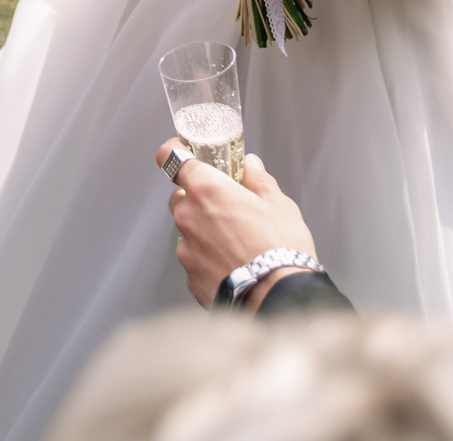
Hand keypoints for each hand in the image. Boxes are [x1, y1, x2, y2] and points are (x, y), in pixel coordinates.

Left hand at [157, 144, 316, 309]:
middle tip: (227, 208)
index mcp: (207, 190)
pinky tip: (232, 265)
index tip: (182, 153)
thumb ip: (259, 181)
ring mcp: (186, 249)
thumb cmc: (281, 249)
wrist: (278, 298)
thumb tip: (251, 166)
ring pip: (188, 231)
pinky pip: (194, 259)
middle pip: (180, 197)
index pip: (172, 159)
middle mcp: (189, 216)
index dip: (174, 153)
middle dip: (198, 199)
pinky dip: (207, 259)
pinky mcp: (190, 277)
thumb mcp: (279, 205)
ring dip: (204, 232)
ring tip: (236, 244)